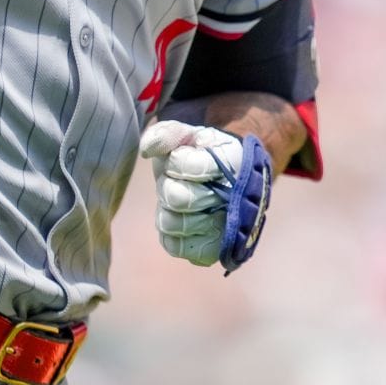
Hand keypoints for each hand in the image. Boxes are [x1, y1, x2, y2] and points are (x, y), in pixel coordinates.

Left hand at [137, 120, 244, 265]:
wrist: (225, 182)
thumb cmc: (203, 155)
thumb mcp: (190, 135)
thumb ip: (168, 134)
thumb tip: (148, 149)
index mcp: (235, 164)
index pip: (190, 167)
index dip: (176, 161)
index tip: (181, 156)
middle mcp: (237, 201)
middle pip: (178, 198)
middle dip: (168, 185)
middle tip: (176, 180)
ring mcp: (225, 230)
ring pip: (173, 223)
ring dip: (166, 208)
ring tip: (179, 198)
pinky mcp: (211, 251)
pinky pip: (173, 245)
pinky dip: (169, 231)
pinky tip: (180, 217)